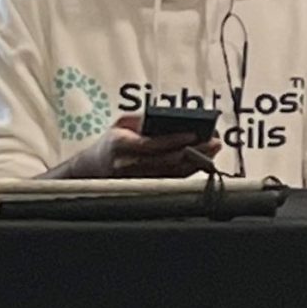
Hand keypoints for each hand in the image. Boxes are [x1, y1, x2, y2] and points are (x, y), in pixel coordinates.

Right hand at [57, 121, 219, 180]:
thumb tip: (170, 119)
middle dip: (193, 151)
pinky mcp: (144, 187)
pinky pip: (171, 180)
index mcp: (119, 144)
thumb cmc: (111, 141)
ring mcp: (136, 179)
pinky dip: (188, 171)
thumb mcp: (121, 124)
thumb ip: (143, 120)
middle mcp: (127, 164)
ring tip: (213, 150)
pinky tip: (202, 162)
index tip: (194, 133)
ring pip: (171, 173)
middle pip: (166, 160)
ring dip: (195, 162)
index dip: (174, 140)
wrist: (92, 168)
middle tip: (213, 143)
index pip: (151, 144)